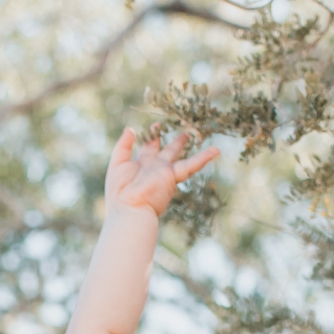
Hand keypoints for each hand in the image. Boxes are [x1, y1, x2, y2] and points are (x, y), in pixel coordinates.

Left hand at [103, 126, 219, 217]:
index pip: (149, 146)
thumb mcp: (117, 163)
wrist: (129, 208)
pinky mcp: (173, 177)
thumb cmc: (119, 190)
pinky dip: (204, 158)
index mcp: (141, 164)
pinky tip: (216, 150)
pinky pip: (191, 166)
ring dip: (186, 147)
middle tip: (184, 133)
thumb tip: (131, 129)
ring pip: (180, 157)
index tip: (157, 125)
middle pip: (166, 152)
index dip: (153, 136)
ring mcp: (165, 172)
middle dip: (174, 143)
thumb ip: (123, 145)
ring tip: (193, 135)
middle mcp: (154, 168)